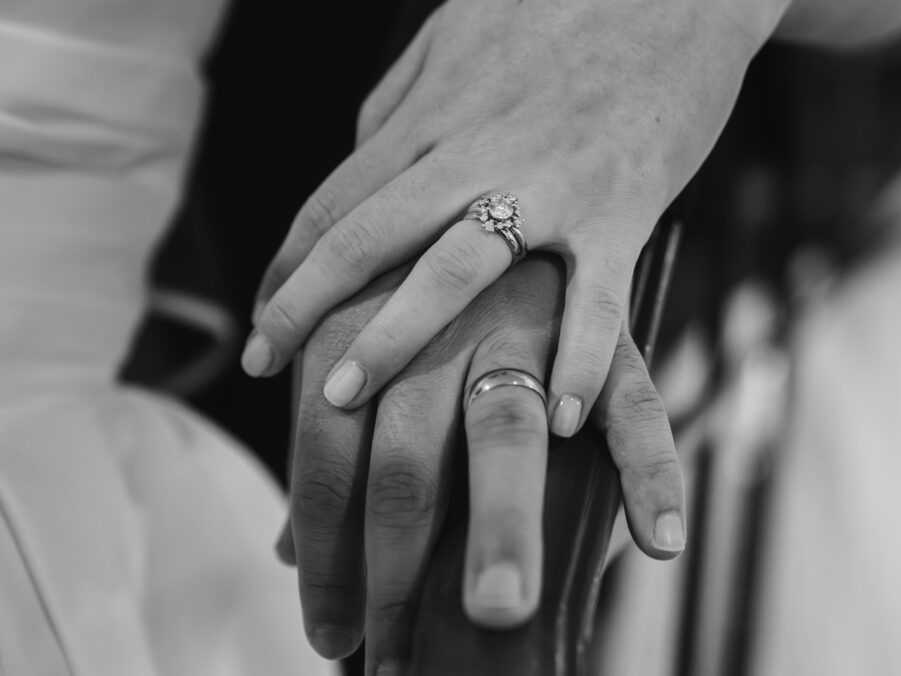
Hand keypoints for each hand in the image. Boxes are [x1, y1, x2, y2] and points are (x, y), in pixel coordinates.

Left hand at [243, 0, 784, 436]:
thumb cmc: (566, 9)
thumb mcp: (459, 34)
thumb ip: (405, 98)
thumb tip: (359, 150)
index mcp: (435, 112)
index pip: (338, 200)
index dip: (289, 264)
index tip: (260, 320)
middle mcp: (476, 149)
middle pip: (368, 235)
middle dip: (303, 305)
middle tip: (262, 367)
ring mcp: (548, 181)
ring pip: (452, 268)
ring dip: (392, 338)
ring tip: (344, 399)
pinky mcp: (622, 206)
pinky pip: (594, 297)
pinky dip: (576, 359)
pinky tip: (558, 417)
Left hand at [276, 255, 684, 670]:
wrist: (523, 161)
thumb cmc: (428, 279)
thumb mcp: (369, 335)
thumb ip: (334, 437)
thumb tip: (290, 550)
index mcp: (371, 318)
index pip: (327, 450)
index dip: (321, 550)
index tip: (326, 632)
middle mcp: (443, 322)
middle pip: (407, 450)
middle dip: (392, 556)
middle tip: (384, 653)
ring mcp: (532, 320)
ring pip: (509, 431)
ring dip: (500, 525)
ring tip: (497, 612)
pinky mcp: (609, 323)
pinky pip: (635, 401)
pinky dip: (649, 468)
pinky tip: (655, 541)